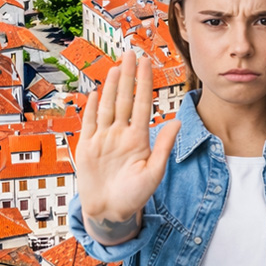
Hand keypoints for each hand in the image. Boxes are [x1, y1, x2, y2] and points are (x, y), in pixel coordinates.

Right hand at [76, 51, 181, 234]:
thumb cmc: (134, 196)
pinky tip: (96, 92)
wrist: (110, 213)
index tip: (146, 62)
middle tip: (130, 52)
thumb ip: (163, 146)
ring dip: (110, 86)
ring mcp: (103, 139)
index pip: (142, 103)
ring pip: (107, 106)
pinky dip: (91, 107)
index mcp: (138, 138)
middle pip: (124, 98)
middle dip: (127, 76)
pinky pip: (89, 122)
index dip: (144, 82)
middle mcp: (120, 134)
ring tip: (115, 67)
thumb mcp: (154, 173)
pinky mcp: (87, 147)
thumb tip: (178, 121)